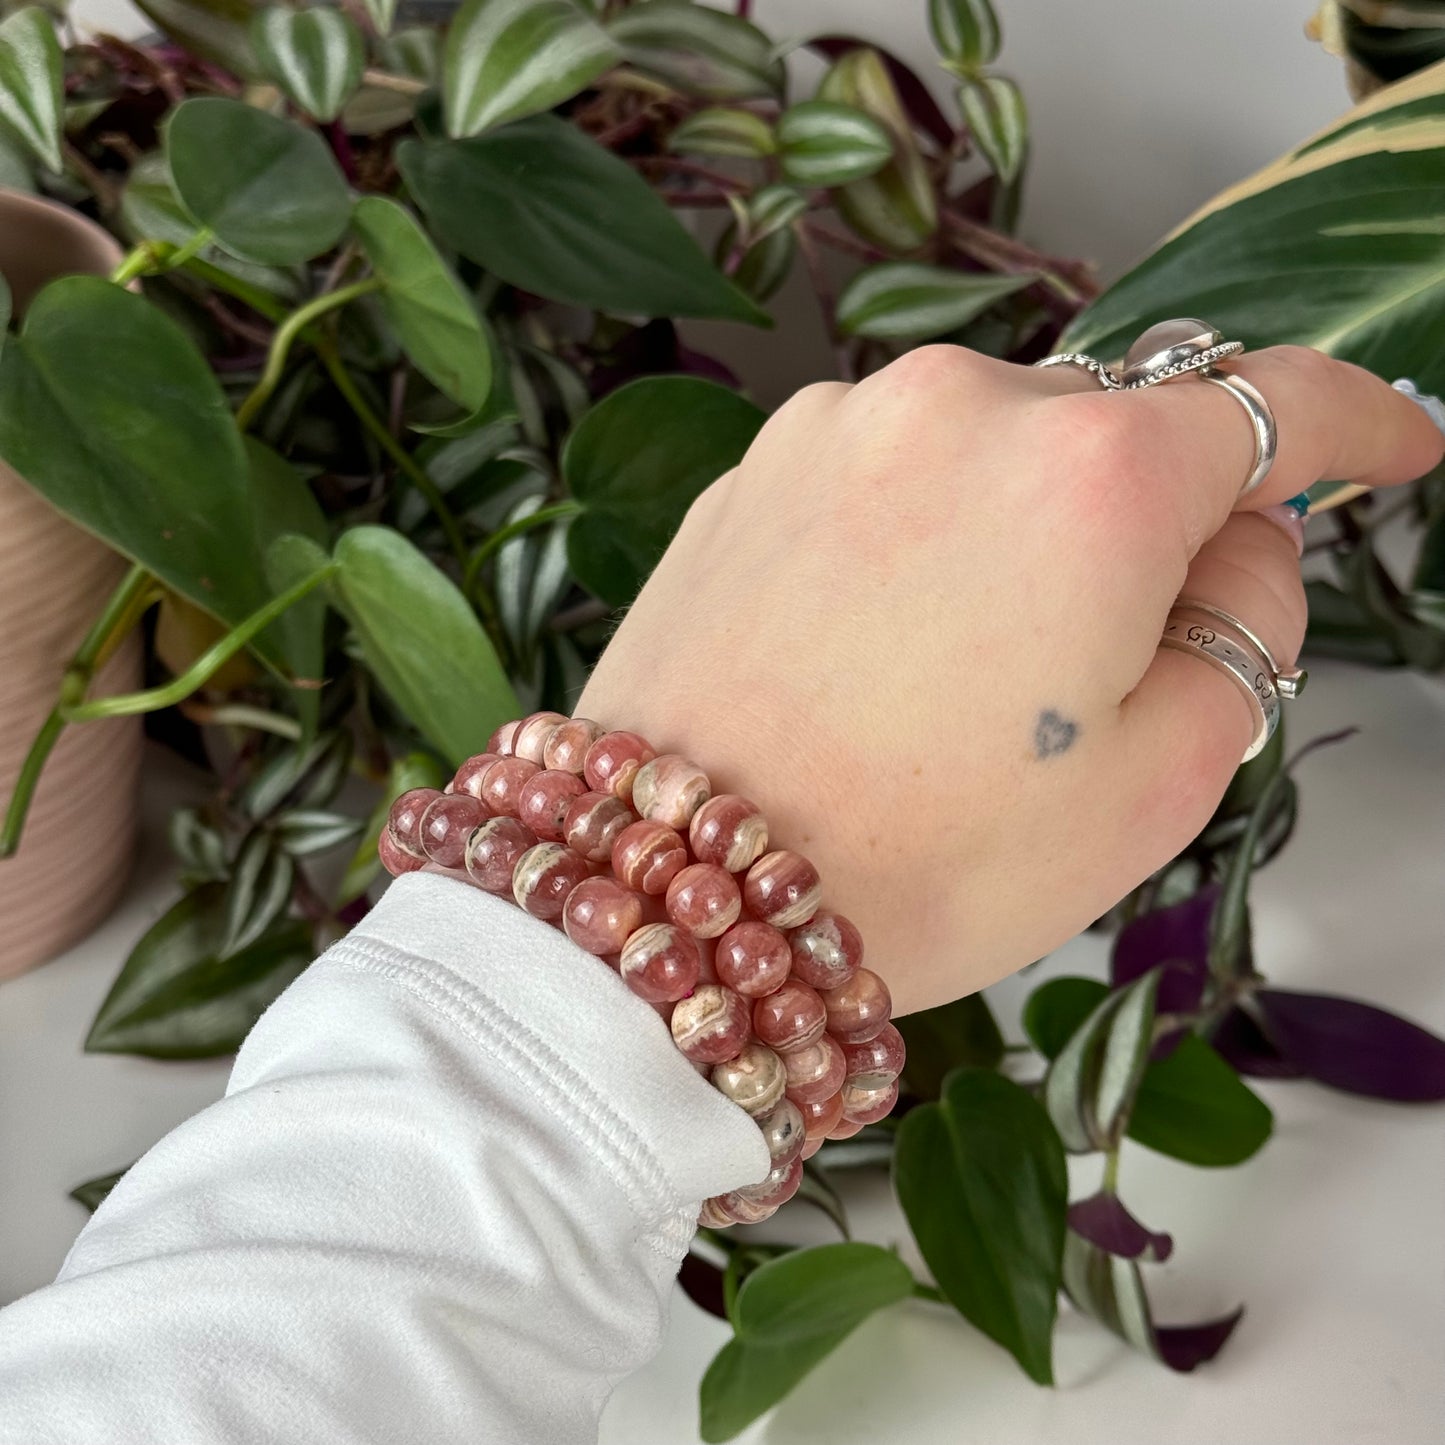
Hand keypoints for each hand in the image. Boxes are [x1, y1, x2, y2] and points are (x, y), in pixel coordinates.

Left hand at [577, 346, 1441, 1015]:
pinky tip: (882, 651)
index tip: (1390, 446)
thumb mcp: (1158, 780)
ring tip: (967, 680)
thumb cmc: (921, 860)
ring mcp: (840, 427)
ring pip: (998, 448)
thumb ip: (1249, 626)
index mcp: (1091, 475)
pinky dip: (924, 534)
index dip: (1356, 423)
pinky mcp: (756, 468)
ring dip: (1024, 529)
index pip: (1274, 400)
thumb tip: (1242, 541)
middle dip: (1153, 522)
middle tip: (1112, 662)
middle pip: (1124, 429)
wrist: (677, 890)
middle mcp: (960, 408)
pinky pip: (891, 472)